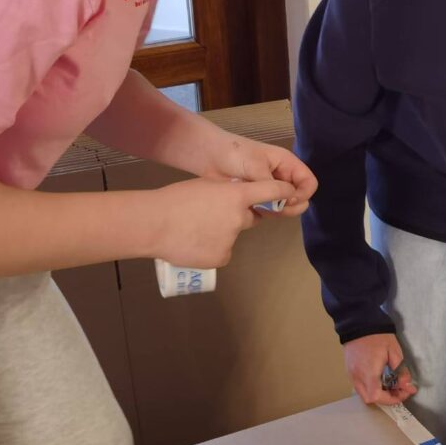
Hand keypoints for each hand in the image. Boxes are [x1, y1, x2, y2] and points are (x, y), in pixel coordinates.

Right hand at [151, 177, 295, 268]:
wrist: (155, 224)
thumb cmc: (175, 200)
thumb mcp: (204, 187)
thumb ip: (224, 193)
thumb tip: (231, 200)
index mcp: (235, 195)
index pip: (270, 191)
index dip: (283, 193)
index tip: (290, 194)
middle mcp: (238, 218)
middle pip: (249, 218)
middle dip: (237, 217)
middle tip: (212, 216)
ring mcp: (231, 240)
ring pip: (232, 236)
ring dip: (220, 234)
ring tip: (194, 231)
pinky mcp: (222, 257)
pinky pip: (222, 253)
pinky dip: (212, 250)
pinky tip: (194, 245)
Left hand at [204, 135, 317, 215]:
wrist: (208, 156)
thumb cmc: (234, 154)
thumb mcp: (256, 166)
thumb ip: (273, 185)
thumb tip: (287, 200)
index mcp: (286, 164)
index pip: (309, 183)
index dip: (303, 194)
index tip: (287, 200)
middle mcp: (281, 177)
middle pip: (299, 198)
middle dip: (290, 206)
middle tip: (273, 208)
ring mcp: (269, 188)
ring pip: (284, 206)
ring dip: (276, 211)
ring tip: (259, 207)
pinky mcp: (257, 198)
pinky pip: (269, 210)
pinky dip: (264, 213)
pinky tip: (252, 210)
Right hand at [343, 333, 417, 405]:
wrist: (359, 323)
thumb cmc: (378, 336)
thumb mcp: (395, 352)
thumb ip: (401, 372)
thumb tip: (408, 387)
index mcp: (369, 371)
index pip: (377, 396)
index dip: (391, 399)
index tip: (403, 391)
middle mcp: (357, 376)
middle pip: (369, 399)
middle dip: (386, 399)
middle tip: (398, 390)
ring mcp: (351, 374)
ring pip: (363, 395)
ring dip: (378, 395)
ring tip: (390, 385)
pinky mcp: (349, 371)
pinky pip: (359, 387)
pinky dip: (371, 389)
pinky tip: (380, 380)